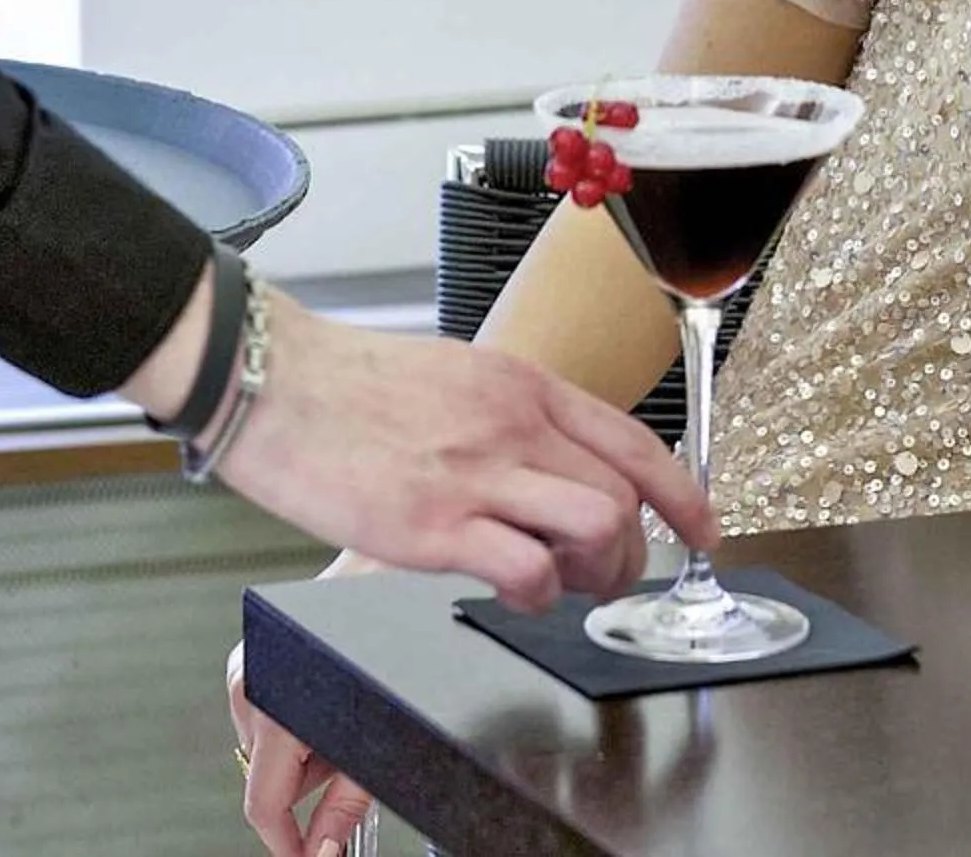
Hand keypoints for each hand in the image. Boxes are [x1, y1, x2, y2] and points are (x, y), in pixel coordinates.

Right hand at [212, 294, 714, 610]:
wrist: (268, 379)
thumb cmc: (343, 381)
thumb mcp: (451, 375)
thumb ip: (505, 415)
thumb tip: (541, 463)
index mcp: (520, 383)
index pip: (634, 442)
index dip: (684, 494)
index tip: (702, 528)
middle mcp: (512, 422)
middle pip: (624, 496)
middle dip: (632, 552)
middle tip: (605, 576)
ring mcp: (477, 474)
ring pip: (597, 528)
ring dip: (593, 572)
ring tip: (557, 583)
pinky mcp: (432, 526)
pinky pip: (526, 573)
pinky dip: (534, 594)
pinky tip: (504, 587)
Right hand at [229, 637, 373, 856]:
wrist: (375, 579)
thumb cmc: (380, 648)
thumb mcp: (370, 745)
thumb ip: (342, 807)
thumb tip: (322, 850)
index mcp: (272, 715)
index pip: (262, 807)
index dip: (286, 845)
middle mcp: (248, 691)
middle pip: (268, 777)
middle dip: (308, 783)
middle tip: (348, 756)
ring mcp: (244, 670)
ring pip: (268, 748)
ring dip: (302, 751)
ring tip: (339, 716)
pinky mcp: (248, 658)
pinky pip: (265, 715)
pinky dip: (293, 723)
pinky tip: (320, 697)